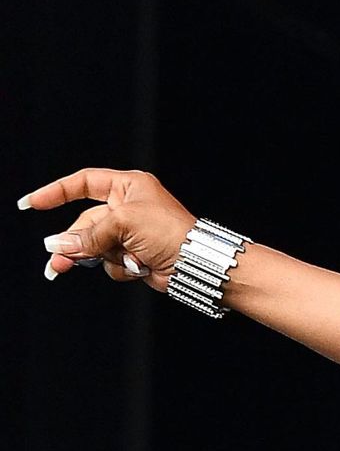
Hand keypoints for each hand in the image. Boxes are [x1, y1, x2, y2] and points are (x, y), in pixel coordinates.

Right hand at [18, 168, 195, 291]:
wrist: (197, 262)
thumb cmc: (170, 232)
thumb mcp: (123, 223)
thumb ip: (89, 234)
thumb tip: (59, 246)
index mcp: (128, 187)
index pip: (83, 184)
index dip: (56, 192)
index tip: (32, 204)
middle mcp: (128, 208)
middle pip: (85, 223)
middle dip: (74, 242)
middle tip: (57, 260)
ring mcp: (131, 233)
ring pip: (95, 245)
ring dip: (96, 257)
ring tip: (111, 262)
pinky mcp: (135, 254)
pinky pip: (111, 261)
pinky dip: (119, 266)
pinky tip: (138, 266)